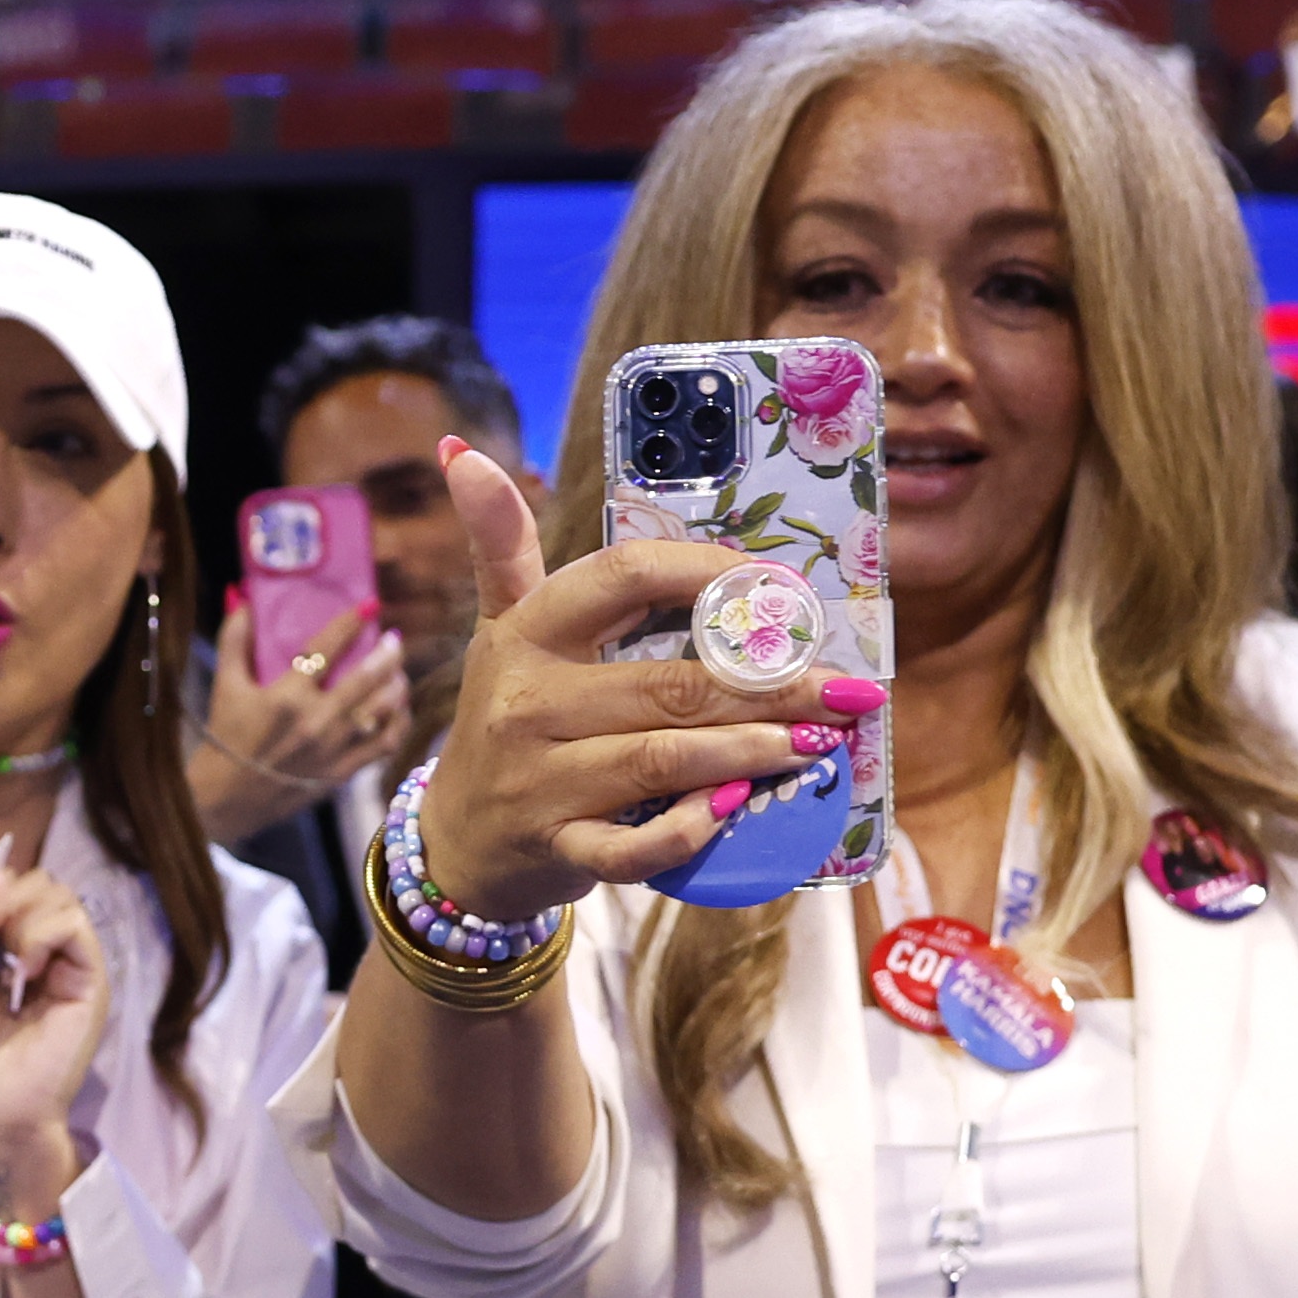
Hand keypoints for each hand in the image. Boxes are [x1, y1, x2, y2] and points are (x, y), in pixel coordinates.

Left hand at [0, 845, 109, 1217]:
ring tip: (11, 963)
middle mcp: (44, 953)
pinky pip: (75, 924)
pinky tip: (26, 968)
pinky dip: (42, 933)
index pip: (9, 889)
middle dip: (8, 899)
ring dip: (23, 916)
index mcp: (7, 951)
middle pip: (40, 883)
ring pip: (60, 896)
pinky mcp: (90, 981)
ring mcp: (70, 966)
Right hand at [193, 597, 409, 832]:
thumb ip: (234, 640)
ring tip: (398, 673)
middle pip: (367, 678)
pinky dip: (399, 723)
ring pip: (384, 710)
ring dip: (397, 686)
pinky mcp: (342, 772)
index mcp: (286, 696)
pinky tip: (398, 709)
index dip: (351, 622)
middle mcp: (315, 720)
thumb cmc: (226, 738)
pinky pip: (386, 744)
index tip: (370, 605)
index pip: (327, 648)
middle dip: (388, 653)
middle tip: (394, 640)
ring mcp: (333, 748)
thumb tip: (242, 600)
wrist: (226, 799)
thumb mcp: (224, 686)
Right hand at [422, 439, 870, 921]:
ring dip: (750, 750)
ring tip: (817, 741)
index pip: (627, 576)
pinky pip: (631, 847)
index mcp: (529, 631)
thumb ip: (501, 543)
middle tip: (841, 690)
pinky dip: (686, 832)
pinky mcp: (556, 848)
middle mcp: (530, 702)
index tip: (780, 589)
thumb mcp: (503, 627)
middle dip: (768, 686)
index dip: (711, 573)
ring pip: (661, 758)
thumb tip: (463, 450)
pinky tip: (731, 811)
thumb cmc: (508, 719)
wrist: (456, 838)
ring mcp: (541, 780)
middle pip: (669, 682)